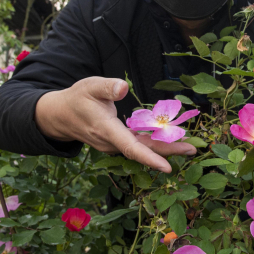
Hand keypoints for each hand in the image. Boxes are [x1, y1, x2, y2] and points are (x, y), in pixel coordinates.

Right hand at [35, 77, 195, 172]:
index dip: (149, 158)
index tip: (167, 166)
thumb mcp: (89, 86)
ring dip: (165, 149)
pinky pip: (138, 146)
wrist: (61, 116)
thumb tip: (124, 88)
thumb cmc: (77, 98)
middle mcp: (111, 142)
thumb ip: (106, 87)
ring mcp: (113, 145)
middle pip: (142, 150)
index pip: (130, 146)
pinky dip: (155, 145)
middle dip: (168, 152)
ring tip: (189, 147)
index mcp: (105, 129)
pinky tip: (172, 141)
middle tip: (193, 150)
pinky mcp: (117, 143)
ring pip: (142, 149)